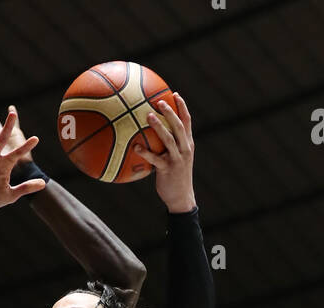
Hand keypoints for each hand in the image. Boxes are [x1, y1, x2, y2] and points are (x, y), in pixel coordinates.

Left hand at [138, 93, 195, 213]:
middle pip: (179, 126)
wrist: (181, 198)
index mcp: (188, 144)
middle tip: (160, 101)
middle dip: (170, 112)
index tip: (174, 94)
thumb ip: (170, 146)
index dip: (182, 106)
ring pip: (169, 139)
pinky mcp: (168, 170)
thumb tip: (153, 135)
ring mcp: (177, 159)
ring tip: (148, 116)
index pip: (187, 121)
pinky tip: (135, 147)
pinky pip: (155, 159)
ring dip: (159, 126)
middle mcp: (185, 149)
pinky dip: (145, 152)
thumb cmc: (176, 177)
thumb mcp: (177, 159)